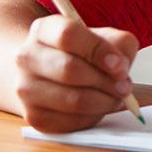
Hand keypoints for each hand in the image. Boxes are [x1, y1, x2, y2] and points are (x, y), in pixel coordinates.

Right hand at [14, 15, 138, 133]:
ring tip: (118, 97)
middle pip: (70, 70)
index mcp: (43, 30)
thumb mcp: (101, 37)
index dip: (99, 50)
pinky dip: (94, 116)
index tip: (120, 64)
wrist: (46, 75)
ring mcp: (26, 89)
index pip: (68, 35)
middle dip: (106, 81)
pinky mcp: (34, 116)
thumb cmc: (79, 54)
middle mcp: (27, 57)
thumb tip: (121, 69)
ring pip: (73, 100)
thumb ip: (119, 45)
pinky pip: (72, 121)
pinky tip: (100, 106)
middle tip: (125, 86)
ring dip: (104, 101)